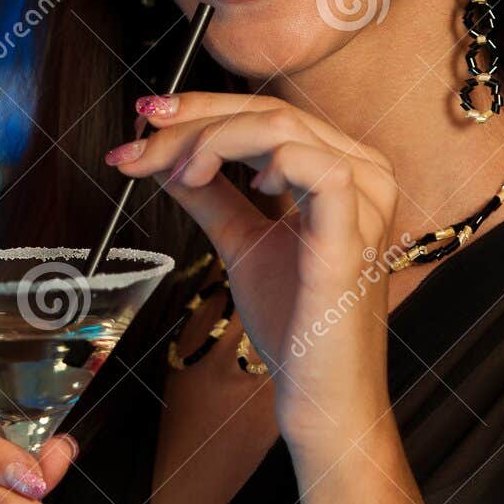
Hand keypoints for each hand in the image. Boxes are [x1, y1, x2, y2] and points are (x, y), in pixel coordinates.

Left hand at [105, 91, 399, 456]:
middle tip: (137, 146)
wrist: (320, 395)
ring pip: (284, 129)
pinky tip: (240, 187)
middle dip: (193, 122)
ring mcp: (366, 202)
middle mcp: (365, 174)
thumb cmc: (294, 322)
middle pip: (271, 112)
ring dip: (213, 141)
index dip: (202, 108)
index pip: (268, 113)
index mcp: (343, 169)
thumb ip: (209, 196)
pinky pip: (319, 170)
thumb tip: (162, 158)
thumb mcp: (241, 242)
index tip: (143, 122)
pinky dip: (265, 162)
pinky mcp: (355, 237)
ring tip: (177, 175)